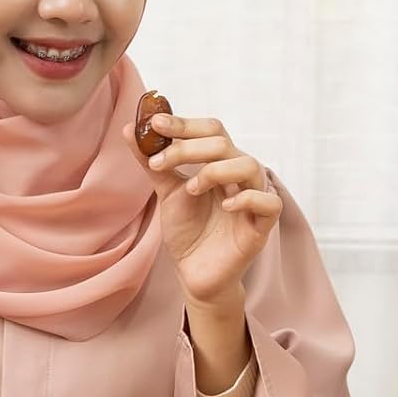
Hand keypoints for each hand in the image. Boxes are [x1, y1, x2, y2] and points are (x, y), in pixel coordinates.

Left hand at [124, 113, 282, 307]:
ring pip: (249, 165)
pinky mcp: (262, 226)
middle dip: (188, 148)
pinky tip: (225, 206)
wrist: (194, 272)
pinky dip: (247, 199)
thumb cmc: (188, 230)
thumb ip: (153, 163)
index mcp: (220, 163)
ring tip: (191, 189)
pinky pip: (269, 202)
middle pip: (223, 143)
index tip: (154, 123)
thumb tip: (128, 129)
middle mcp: (238, 176)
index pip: (211, 130)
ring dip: (216, 170)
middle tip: (159, 163)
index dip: (184, 124)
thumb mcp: (166, 192)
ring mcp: (252, 199)